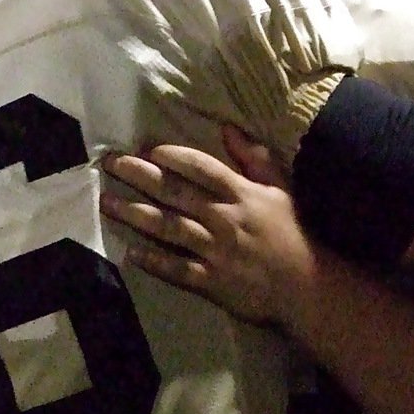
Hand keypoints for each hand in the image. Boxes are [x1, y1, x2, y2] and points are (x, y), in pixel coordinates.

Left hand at [99, 125, 313, 325]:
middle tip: (110, 163)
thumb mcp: (280, 188)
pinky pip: (176, 268)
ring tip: (107, 202)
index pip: (202, 168)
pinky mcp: (211, 281)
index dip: (173, 156)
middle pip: (174, 193)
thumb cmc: (291, 232)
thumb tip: (227, 127)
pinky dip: (153, 260)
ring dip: (135, 214)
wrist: (306, 285)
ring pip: (168, 228)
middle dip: (139, 176)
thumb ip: (253, 158)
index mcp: (241, 194)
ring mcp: (215, 251)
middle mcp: (223, 218)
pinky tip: (130, 251)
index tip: (147, 149)